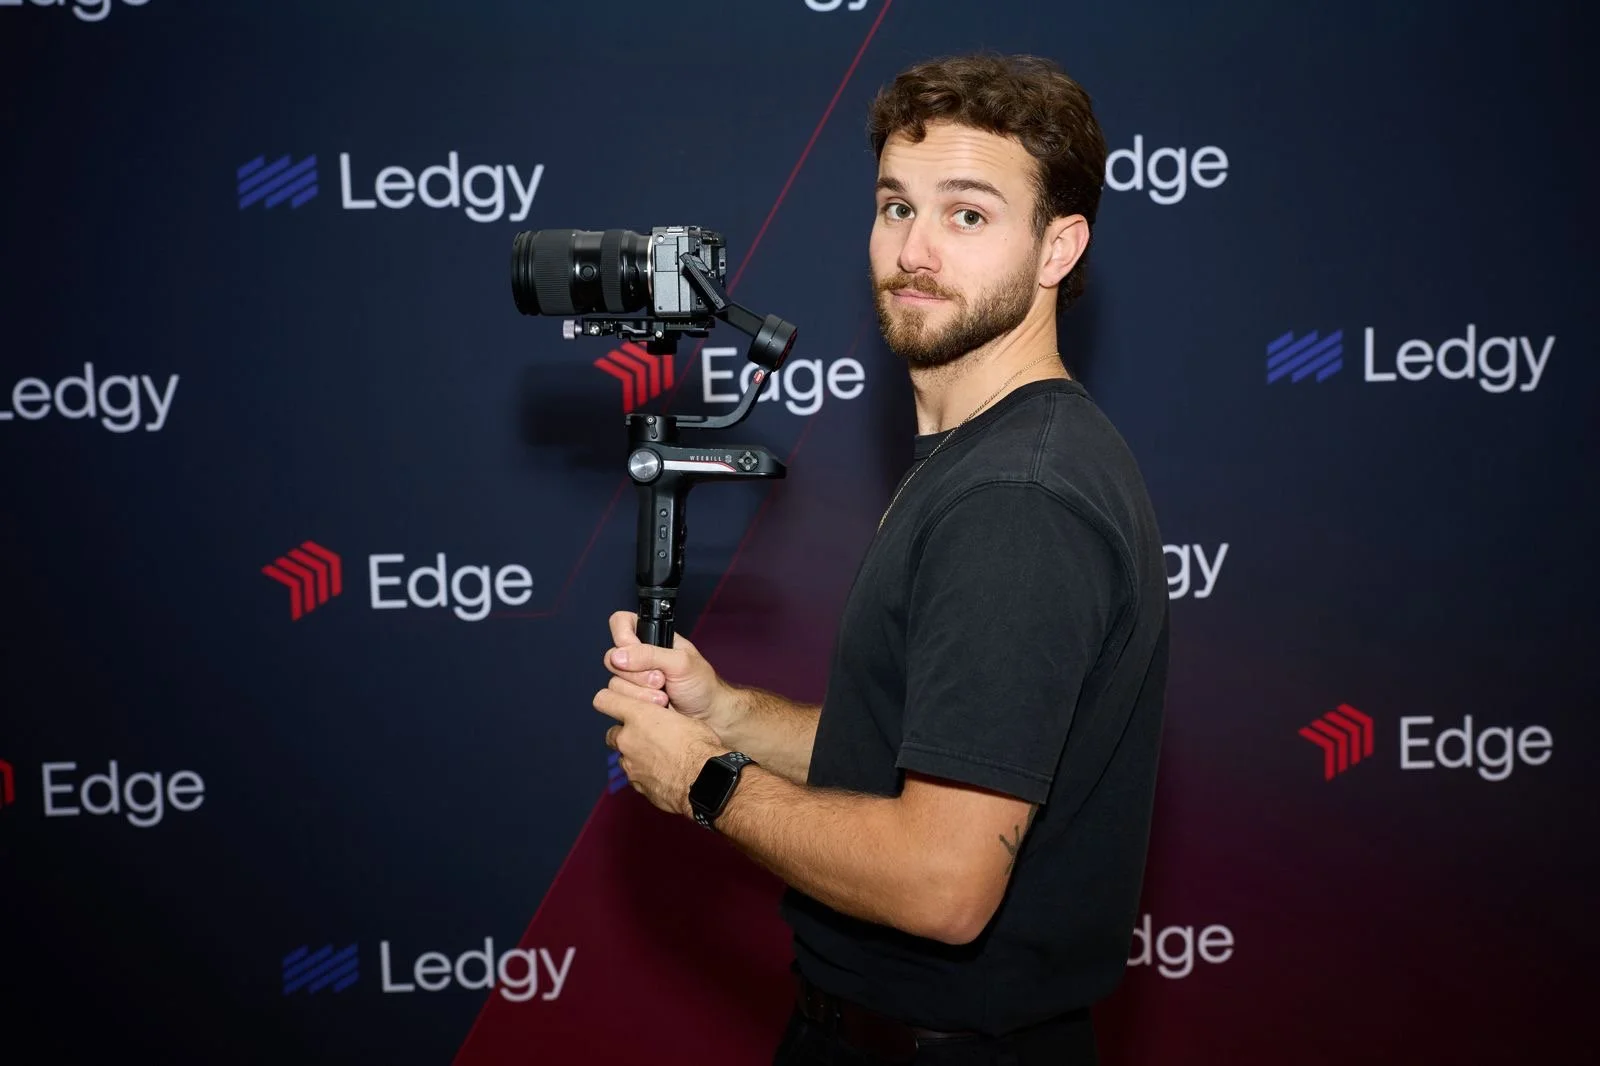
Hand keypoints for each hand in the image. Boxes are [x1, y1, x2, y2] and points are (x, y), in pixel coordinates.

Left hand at [594, 674, 725, 817]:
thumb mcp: (684, 718)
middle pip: (612, 734)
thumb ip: (664, 717)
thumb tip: (664, 720)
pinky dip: (646, 774)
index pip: (605, 700)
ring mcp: (630, 765)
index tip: (617, 703)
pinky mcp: (638, 786)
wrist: (706, 781)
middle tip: (646, 735)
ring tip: (661, 757)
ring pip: (624, 757)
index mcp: (639, 716)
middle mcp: (628, 739)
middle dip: (626, 734)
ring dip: (636, 756)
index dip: (610, 700)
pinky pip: (636, 777)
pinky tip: (666, 773)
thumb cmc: (699, 745)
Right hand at [601, 610, 738, 735]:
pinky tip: (658, 705)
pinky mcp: (632, 699)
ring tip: (664, 695)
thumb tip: (618, 655)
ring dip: (641, 692)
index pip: (622, 623)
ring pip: (615, 682)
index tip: (636, 653)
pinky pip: (619, 700)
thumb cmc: (701, 685)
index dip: (623, 637)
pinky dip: (640, 703)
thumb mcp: (680, 663)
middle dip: (638, 674)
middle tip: (661, 680)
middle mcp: (638, 657)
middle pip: (612, 657)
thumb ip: (650, 655)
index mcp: (652, 638)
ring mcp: (634, 679)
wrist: (707, 716)